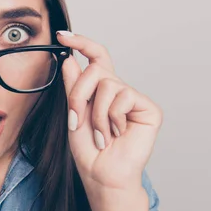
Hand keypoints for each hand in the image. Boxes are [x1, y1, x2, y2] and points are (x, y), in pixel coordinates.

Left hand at [56, 31, 163, 192]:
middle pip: (95, 70)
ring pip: (107, 85)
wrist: (102, 174)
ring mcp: (134, 98)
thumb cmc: (89, 150)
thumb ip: (73, 87)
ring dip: (96, 114)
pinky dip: (112, 118)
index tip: (62, 35)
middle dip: (79, 94)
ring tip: (101, 135)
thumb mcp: (74, 114)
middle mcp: (118, 90)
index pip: (94, 58)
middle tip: (76, 120)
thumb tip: (70, 59)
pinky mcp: (148, 108)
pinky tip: (117, 134)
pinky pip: (122, 97)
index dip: (80, 43)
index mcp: (101, 90)